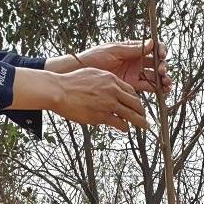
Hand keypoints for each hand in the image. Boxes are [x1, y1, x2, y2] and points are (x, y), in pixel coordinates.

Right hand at [13, 67, 144, 132]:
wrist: (59, 90)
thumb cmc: (71, 83)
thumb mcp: (92, 74)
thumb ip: (105, 81)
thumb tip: (111, 86)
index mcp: (111, 79)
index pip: (130, 90)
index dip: (136, 99)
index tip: (137, 104)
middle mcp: (113, 91)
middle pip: (135, 102)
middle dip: (141, 111)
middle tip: (144, 117)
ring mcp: (108, 104)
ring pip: (131, 114)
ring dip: (140, 121)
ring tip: (144, 126)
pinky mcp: (102, 116)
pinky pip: (119, 123)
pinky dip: (124, 127)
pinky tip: (125, 129)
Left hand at [63, 39, 171, 96]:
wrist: (83, 71)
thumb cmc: (95, 56)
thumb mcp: (114, 49)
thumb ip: (133, 49)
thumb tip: (152, 43)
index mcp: (133, 49)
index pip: (152, 47)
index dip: (160, 50)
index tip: (162, 54)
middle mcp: (136, 60)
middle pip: (156, 62)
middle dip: (162, 66)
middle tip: (161, 70)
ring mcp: (135, 73)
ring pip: (154, 75)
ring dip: (163, 78)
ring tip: (166, 83)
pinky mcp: (132, 84)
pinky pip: (148, 86)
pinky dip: (157, 88)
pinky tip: (163, 90)